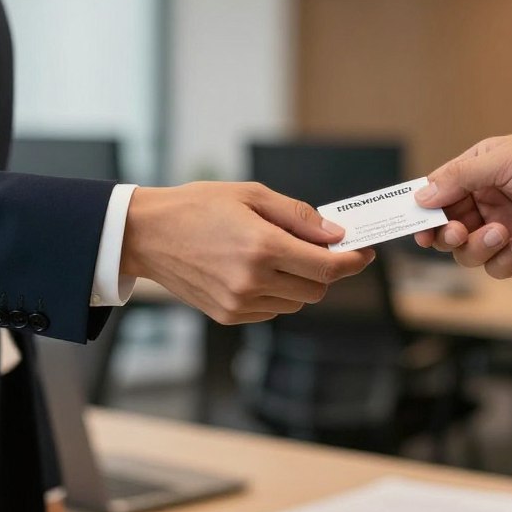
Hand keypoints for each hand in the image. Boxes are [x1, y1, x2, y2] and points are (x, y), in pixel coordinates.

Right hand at [121, 182, 374, 323]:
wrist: (146, 235)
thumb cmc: (197, 206)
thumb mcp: (251, 195)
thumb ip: (298, 216)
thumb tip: (335, 233)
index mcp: (263, 247)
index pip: (327, 267)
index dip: (353, 261)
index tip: (365, 252)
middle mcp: (253, 281)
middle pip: (318, 289)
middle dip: (326, 269)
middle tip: (317, 246)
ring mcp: (240, 303)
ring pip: (297, 302)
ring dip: (301, 282)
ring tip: (279, 253)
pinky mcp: (228, 316)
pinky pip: (272, 310)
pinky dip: (278, 293)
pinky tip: (258, 269)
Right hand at [414, 131, 511, 277]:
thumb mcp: (503, 159)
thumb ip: (459, 178)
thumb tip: (421, 197)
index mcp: (478, 174)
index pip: (438, 196)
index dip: (424, 213)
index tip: (417, 226)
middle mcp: (488, 203)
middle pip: (448, 230)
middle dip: (446, 235)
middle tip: (455, 231)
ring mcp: (506, 229)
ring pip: (469, 254)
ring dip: (478, 247)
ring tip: (501, 232)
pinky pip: (499, 267)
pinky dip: (505, 259)